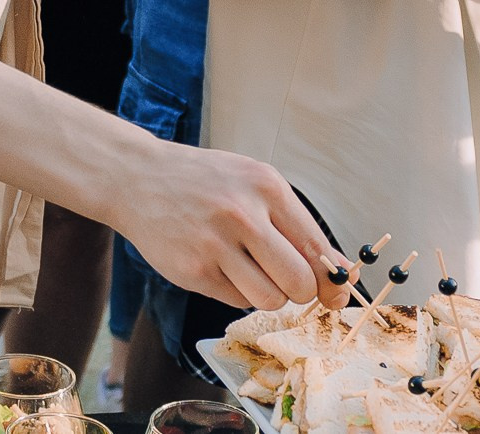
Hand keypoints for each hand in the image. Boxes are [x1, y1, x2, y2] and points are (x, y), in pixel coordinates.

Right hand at [109, 135, 348, 311]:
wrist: (136, 177)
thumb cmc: (204, 183)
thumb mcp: (252, 184)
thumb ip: (296, 226)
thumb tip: (343, 272)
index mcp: (265, 186)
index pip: (317, 248)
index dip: (331, 278)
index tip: (333, 291)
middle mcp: (242, 213)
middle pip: (300, 282)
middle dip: (299, 290)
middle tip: (283, 277)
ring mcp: (214, 244)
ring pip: (271, 300)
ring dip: (267, 294)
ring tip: (250, 271)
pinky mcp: (192, 271)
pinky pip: (236, 302)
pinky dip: (236, 292)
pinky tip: (218, 265)